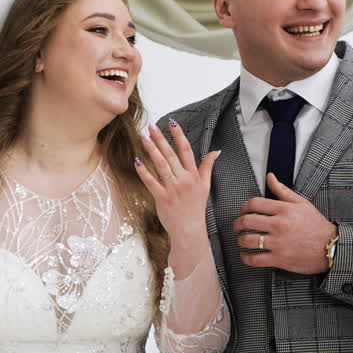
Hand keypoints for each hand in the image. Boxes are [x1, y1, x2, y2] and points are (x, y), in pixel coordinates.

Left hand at [134, 120, 219, 257]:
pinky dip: (144, 171)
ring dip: (151, 150)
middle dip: (161, 138)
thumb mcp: (206, 186)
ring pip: (161, 165)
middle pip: (171, 155)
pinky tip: (137, 160)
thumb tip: (216, 151)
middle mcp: (184, 180)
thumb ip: (208, 167)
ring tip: (143, 137)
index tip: (172, 122)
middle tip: (151, 125)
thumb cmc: (196, 208)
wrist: (190, 230)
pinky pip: (151, 182)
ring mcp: (173, 189)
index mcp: (194, 175)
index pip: (186, 150)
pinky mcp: (162, 198)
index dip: (179, 135)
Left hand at [234, 173, 336, 274]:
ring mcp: (278, 243)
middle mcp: (279, 225)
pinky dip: (246, 257)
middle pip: (247, 221)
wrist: (330, 247)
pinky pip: (255, 259)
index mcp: (284, 210)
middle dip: (237, 224)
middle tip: (237, 226)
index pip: (254, 204)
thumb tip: (269, 176)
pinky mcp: (279, 259)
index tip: (243, 212)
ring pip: (248, 240)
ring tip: (241, 239)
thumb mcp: (301, 203)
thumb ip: (282, 190)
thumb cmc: (316, 225)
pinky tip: (246, 255)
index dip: (244, 207)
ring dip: (240, 240)